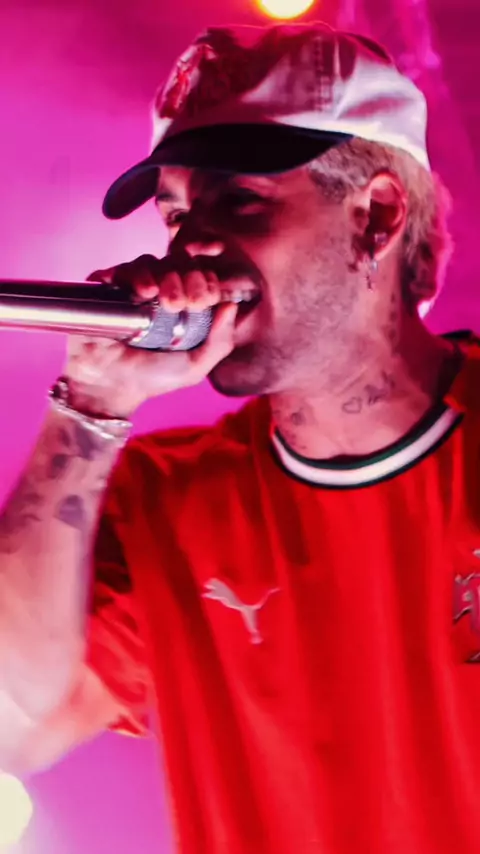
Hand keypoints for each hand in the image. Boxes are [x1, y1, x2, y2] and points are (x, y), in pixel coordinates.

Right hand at [63, 253, 241, 416]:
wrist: (113, 388)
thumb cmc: (154, 378)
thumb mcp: (195, 366)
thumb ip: (220, 342)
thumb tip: (232, 305)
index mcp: (181, 302)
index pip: (198, 274)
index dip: (206, 280)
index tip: (207, 298)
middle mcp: (156, 290)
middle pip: (175, 262)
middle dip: (187, 276)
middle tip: (187, 302)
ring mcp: (129, 288)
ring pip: (148, 262)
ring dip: (161, 275)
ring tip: (162, 299)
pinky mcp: (103, 290)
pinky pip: (118, 270)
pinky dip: (132, 275)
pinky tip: (142, 293)